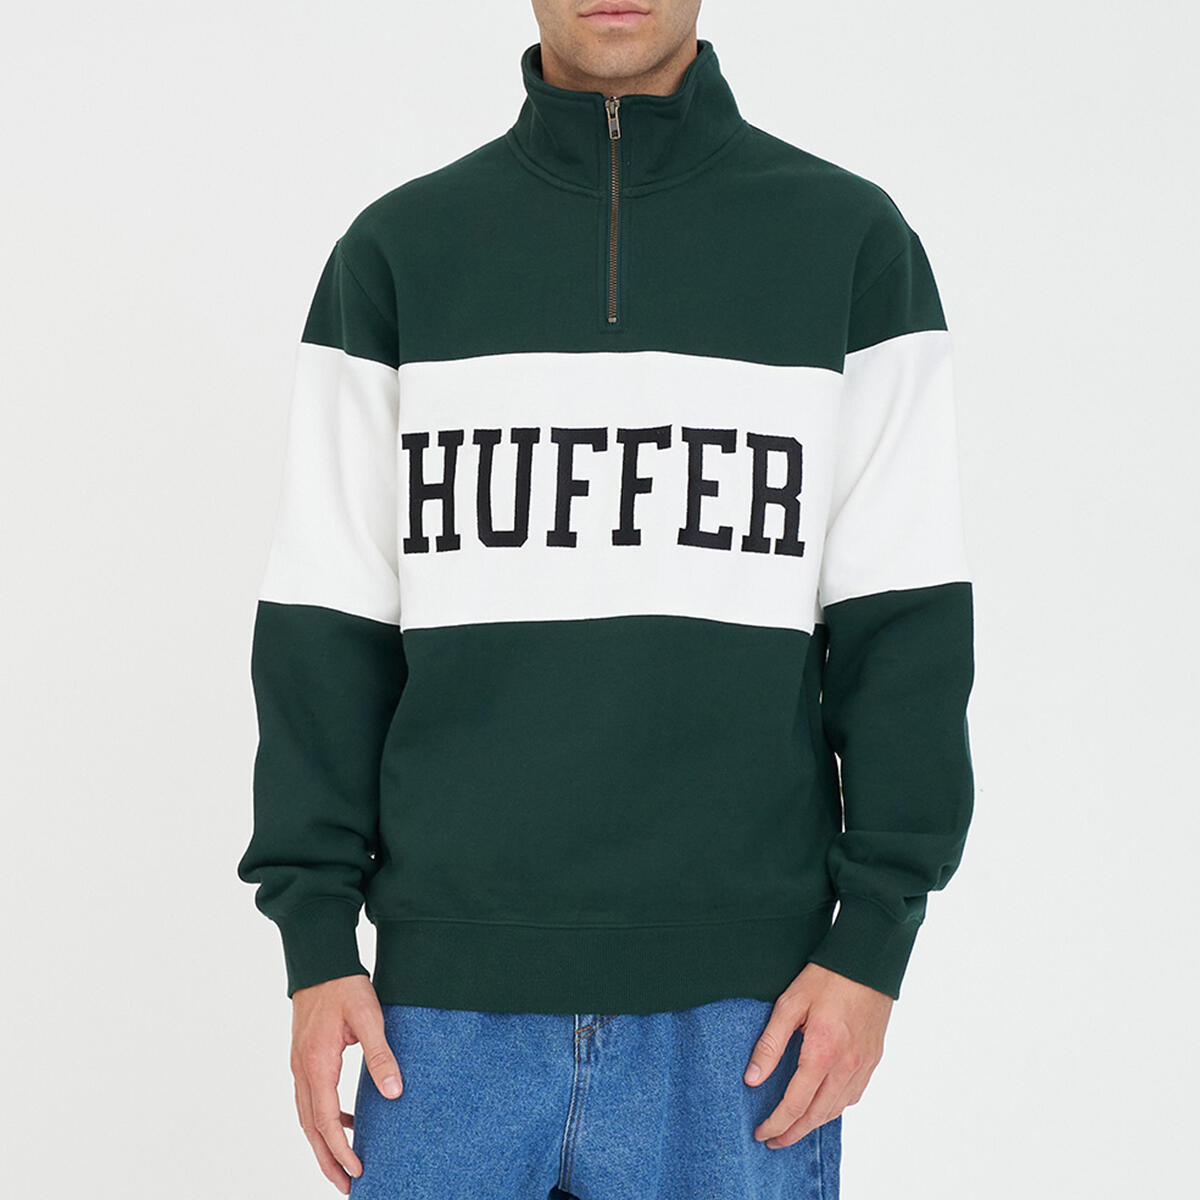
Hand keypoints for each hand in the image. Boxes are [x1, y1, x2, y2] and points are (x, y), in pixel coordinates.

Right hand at [290, 975, 403, 1193]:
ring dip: (323, 1143)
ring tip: (344, 1165)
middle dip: (327, 1161)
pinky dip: (324, 1118)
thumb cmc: (344, 986)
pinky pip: (310, 1099)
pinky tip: (345, 1121)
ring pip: (307, 1117)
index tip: (357, 1172)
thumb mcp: (369, 1017)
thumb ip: (381, 1055)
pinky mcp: (303, 1058)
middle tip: (347, 1187)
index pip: (324, 1121)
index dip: (340, 1150)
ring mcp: (299, 1065)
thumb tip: (395, 1092)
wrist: (319, 961)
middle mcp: (302, 1070)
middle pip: (310, 1129)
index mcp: (317, 1064)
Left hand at [744, 962, 892, 1147]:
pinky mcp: (872, 1059)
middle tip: (772, 1140)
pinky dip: (834, 1108)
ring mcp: (863, 1064)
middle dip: (793, 1133)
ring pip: (837, 1109)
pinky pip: (853, 1095)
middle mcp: (846, 1066)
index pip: (796, 1104)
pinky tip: (822, 1105)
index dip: (777, 1123)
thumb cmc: (826, 978)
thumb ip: (770, 1044)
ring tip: (793, 1128)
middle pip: (817, 1115)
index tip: (761, 1133)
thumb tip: (752, 1079)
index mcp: (822, 1053)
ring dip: (813, 1124)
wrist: (866, 961)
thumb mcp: (789, 1004)